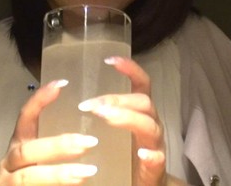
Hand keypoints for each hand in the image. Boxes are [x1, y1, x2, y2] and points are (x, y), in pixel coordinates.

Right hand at [0, 80, 98, 184]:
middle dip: (58, 146)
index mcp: (19, 149)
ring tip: (89, 172)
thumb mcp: (46, 162)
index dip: (39, 101)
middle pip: (27, 150)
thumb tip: (94, 134)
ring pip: (27, 178)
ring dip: (58, 174)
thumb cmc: (39, 180)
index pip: (25, 119)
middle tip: (90, 143)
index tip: (62, 84)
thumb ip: (61, 149)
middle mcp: (8, 165)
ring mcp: (6, 184)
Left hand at [78, 57, 184, 185]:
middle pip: (143, 103)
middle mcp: (150, 126)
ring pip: (149, 126)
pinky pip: (158, 159)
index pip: (141, 85)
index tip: (109, 60)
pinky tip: (142, 154)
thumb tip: (72, 96)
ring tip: (106, 117)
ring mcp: (155, 147)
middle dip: (118, 99)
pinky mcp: (155, 169)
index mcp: (140, 114)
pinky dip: (151, 155)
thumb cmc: (124, 158)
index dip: (130, 70)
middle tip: (91, 105)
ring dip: (128, 118)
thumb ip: (102, 114)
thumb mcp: (114, 131)